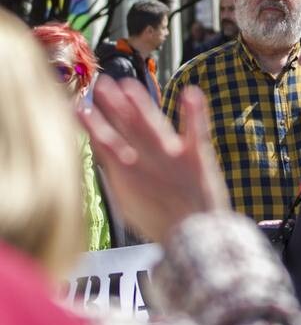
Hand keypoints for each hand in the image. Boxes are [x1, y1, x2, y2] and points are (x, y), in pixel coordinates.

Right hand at [79, 76, 228, 243]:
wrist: (195, 240)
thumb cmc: (162, 223)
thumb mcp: (130, 205)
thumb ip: (119, 178)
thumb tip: (106, 155)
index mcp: (129, 175)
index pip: (106, 144)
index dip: (92, 125)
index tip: (78, 107)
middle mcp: (147, 162)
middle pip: (127, 128)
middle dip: (113, 105)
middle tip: (101, 83)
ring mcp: (173, 157)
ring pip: (152, 124)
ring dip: (140, 103)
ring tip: (128, 84)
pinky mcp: (198, 157)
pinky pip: (196, 130)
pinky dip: (194, 112)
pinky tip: (191, 92)